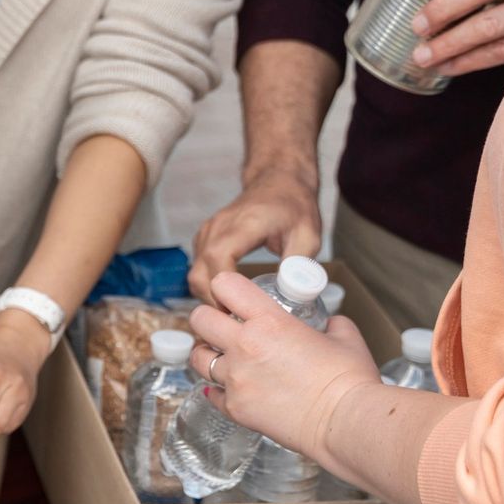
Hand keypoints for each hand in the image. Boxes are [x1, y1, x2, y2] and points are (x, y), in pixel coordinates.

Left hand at [187, 272, 379, 460]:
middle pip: (199, 319)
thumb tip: (328, 324)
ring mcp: (236, 379)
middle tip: (224, 327)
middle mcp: (244, 347)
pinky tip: (235, 387)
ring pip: (197, 357)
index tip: (233, 298)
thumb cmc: (349, 381)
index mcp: (269, 322)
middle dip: (209, 319)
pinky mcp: (234, 408)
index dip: (226, 288)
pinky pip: (211, 393)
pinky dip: (220, 389)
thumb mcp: (345, 337)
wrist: (345, 422)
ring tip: (225, 357)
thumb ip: (330, 324)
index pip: (224, 285)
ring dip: (208, 353)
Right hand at [188, 170, 321, 300]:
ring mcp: (208, 232)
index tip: (237, 310)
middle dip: (214, 302)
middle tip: (237, 322)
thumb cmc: (293, 206)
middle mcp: (219, 227)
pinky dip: (208, 286)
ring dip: (209, 297)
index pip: (220, 257)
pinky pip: (198, 268)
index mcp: (245, 224)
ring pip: (195, 274)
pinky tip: (228, 297)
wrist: (278, 181)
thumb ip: (300, 264)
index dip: (223, 288)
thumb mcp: (308, 235)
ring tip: (233, 313)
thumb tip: (292, 294)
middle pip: (200, 273)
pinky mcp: (205, 238)